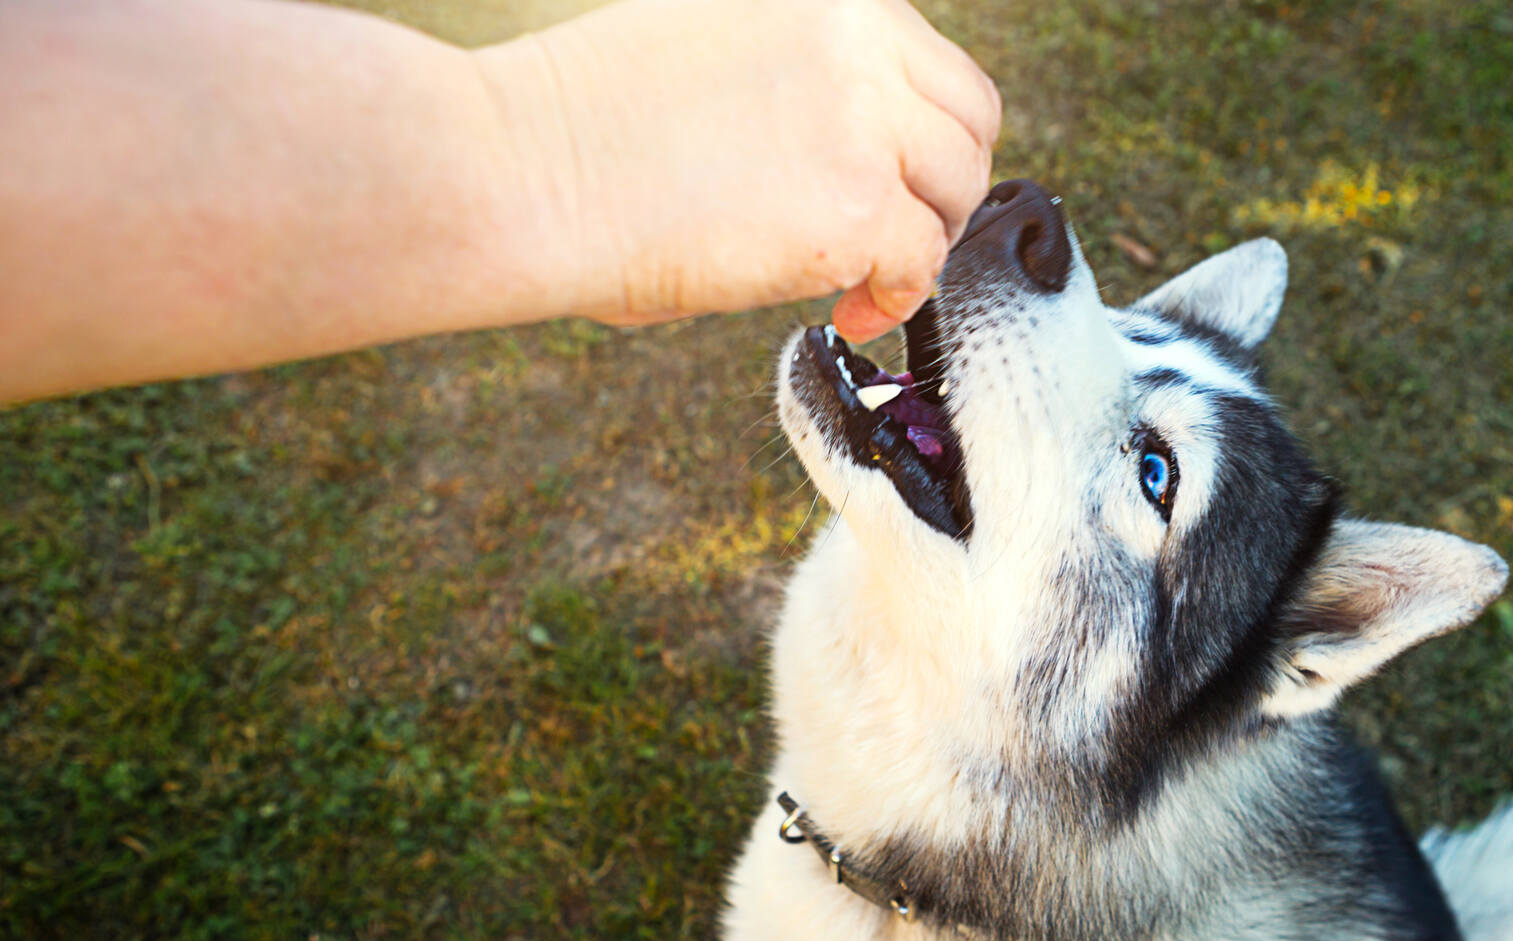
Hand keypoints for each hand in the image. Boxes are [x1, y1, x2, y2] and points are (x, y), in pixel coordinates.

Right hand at [477, 0, 998, 342]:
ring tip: (865, 277)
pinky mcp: (854, 205)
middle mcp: (857, 38)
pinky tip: (850, 309)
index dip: (916, 132)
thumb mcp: (709, 46)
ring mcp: (862, 119)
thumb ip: (795, 76)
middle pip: (968, 119)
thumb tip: (840, 149)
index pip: (927, 60)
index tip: (884, 177)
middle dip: (939, 186)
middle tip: (895, 235)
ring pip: (956, 190)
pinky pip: (922, 261)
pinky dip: (898, 296)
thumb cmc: (584, 125)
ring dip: (922, 241)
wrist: (523, 170)